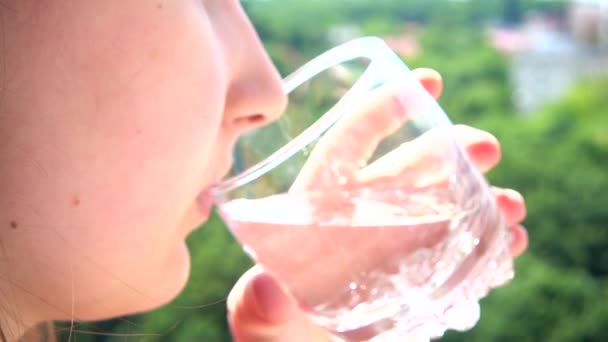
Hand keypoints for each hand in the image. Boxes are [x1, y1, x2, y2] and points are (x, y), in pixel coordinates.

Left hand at [227, 68, 527, 341]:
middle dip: (450, 151)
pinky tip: (512, 245)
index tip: (427, 83)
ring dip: (482, 200)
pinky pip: (462, 252)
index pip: (349, 147)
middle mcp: (363, 219)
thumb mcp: (262, 323)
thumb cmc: (276, 336)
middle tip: (486, 146)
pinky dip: (490, 246)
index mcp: (320, 210)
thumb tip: (269, 291)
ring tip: (512, 205)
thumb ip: (259, 309)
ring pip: (445, 208)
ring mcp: (396, 247)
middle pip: (409, 171)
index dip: (384, 110)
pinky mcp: (421, 278)